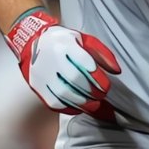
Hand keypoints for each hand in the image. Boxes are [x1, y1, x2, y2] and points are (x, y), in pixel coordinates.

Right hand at [5, 8, 121, 117]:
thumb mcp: (84, 40)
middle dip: (92, 91)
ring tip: (94, 105)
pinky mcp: (38, 86)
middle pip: (74, 79)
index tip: (106, 86)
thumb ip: (102, 54)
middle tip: (101, 96)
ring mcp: (43, 74)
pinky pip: (54, 102)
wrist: (32, 42)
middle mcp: (52, 59)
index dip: (97, 76)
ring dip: (82, 103)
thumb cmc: (64, 42)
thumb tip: (117, 71)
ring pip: (64, 93)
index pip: (83, 61)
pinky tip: (80, 107)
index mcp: (65, 44)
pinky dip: (69, 108)